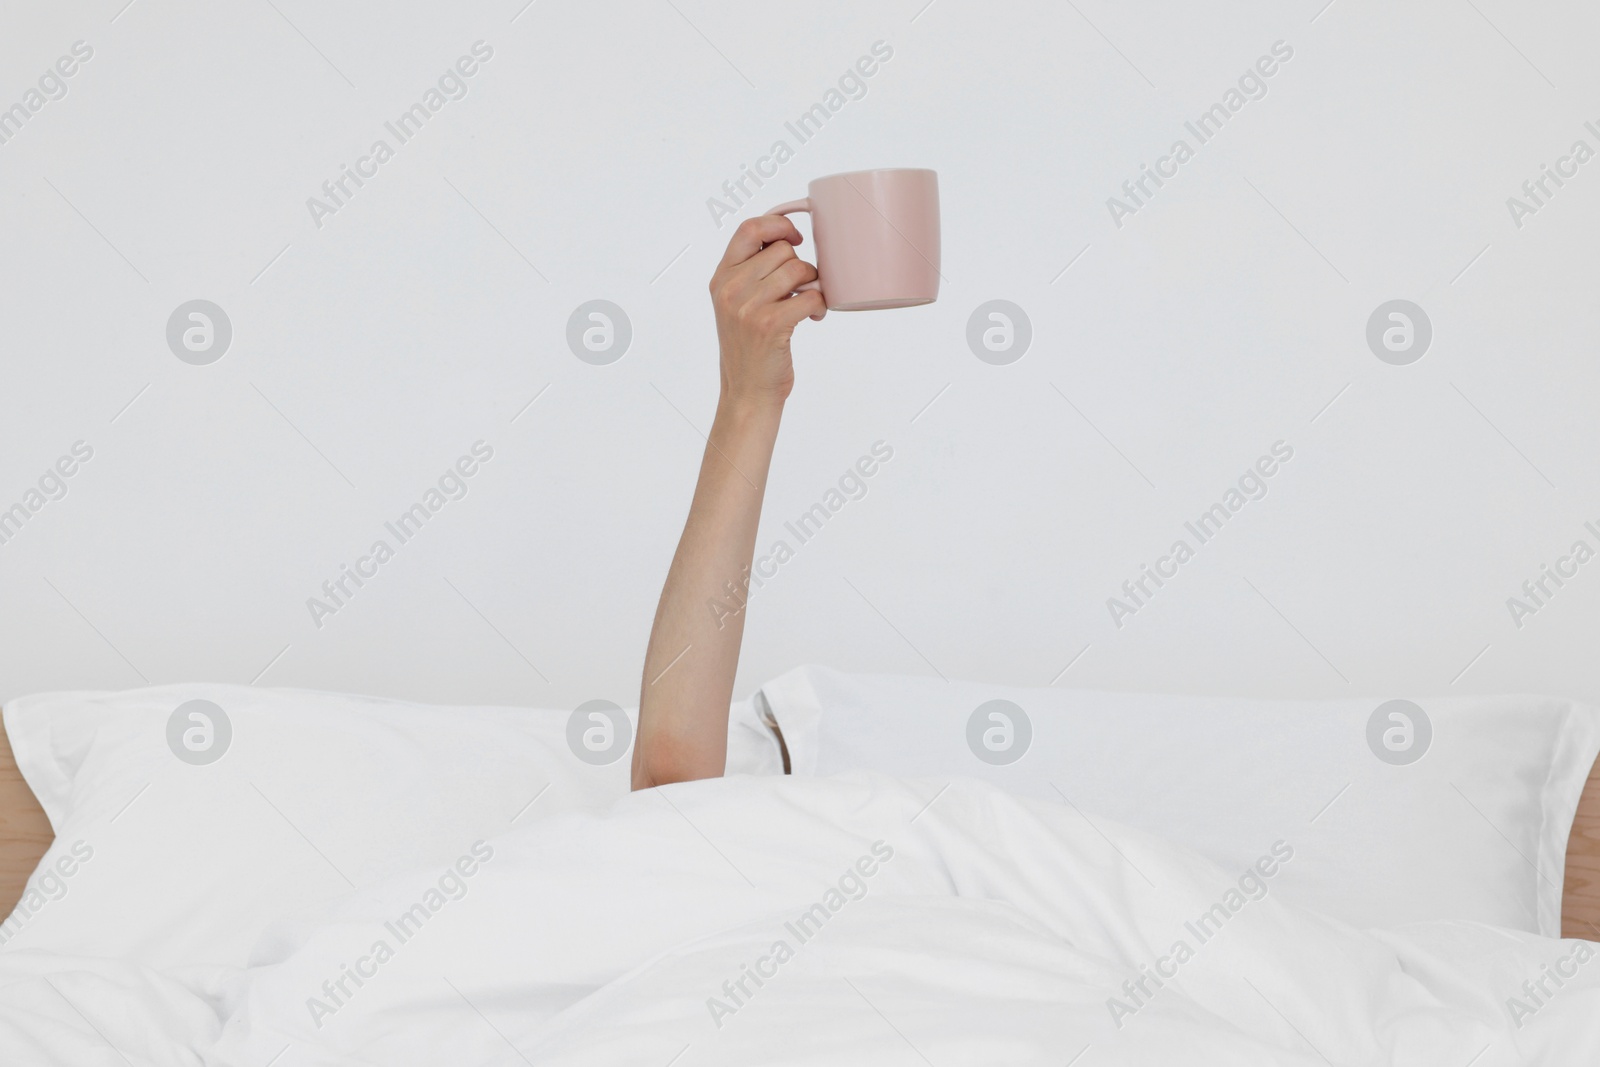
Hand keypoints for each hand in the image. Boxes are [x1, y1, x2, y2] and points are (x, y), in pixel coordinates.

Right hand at [709, 215, 825, 410]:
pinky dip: (819, 306)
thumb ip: (750, 273)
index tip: (794, 238)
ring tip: (808, 305)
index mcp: (721, 278)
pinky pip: (811, 296)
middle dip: (801, 267)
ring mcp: (749, 306)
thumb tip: (787, 240)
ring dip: (813, 285)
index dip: (778, 225)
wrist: (746, 392)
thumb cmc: (749, 349)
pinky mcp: (770, 324)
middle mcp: (731, 288)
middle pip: (782, 250)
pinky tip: (813, 318)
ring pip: (799, 270)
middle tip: (802, 289)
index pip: (750, 229)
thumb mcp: (736, 305)